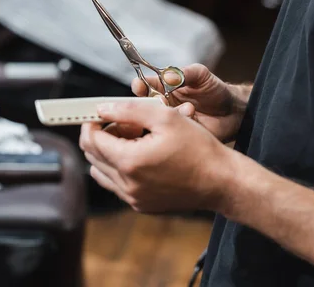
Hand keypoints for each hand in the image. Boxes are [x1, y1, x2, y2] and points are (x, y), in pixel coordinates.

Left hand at [79, 100, 237, 212]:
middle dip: (102, 135)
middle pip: (93, 156)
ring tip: (133, 140)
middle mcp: (127, 184)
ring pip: (101, 172)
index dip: (92, 122)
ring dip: (108, 152)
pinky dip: (120, 168)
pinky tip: (142, 156)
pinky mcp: (142, 205)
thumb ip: (129, 110)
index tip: (100, 113)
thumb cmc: (199, 148)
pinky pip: (117, 185)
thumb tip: (102, 109)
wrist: (221, 181)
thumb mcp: (165, 117)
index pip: (91, 140)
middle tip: (124, 123)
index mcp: (130, 162)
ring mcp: (133, 198)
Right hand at [132, 64, 246, 142]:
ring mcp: (170, 121)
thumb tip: (167, 75)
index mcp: (164, 88)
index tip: (139, 85)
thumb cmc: (215, 90)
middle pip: (146, 105)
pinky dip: (183, 123)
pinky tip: (194, 116)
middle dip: (152, 102)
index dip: (140, 85)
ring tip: (190, 108)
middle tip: (162, 99)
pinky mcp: (179, 135)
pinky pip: (173, 131)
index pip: (145, 86)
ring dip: (171, 112)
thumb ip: (184, 73)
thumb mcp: (201, 75)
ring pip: (158, 119)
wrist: (233, 111)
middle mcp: (164, 105)